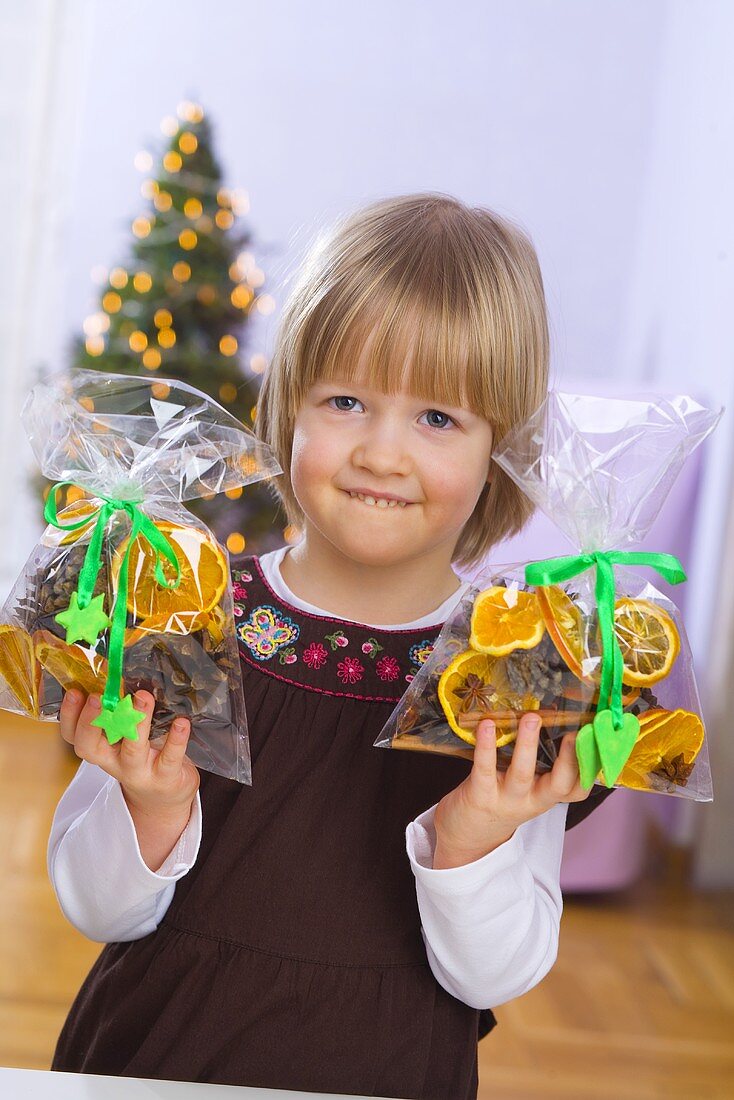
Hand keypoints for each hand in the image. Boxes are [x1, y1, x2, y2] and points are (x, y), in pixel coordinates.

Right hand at [59, 689, 199, 823]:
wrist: (163, 796)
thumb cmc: (143, 757)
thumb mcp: (125, 738)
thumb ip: (119, 713)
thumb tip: (118, 674)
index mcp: (100, 749)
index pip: (74, 736)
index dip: (69, 716)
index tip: (75, 692)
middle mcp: (114, 762)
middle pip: (91, 747)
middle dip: (92, 722)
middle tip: (99, 697)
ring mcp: (139, 772)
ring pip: (133, 749)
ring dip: (137, 722)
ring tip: (143, 697)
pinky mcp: (165, 776)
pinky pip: (170, 758)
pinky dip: (176, 740)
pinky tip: (181, 722)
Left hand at [433, 713, 590, 868]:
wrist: (469, 833)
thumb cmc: (504, 796)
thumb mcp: (530, 785)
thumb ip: (543, 759)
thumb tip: (554, 712)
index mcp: (548, 795)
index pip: (578, 788)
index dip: (590, 767)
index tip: (595, 740)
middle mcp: (533, 800)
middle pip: (559, 785)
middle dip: (569, 759)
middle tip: (574, 733)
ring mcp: (507, 799)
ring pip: (522, 773)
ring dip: (527, 744)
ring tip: (531, 718)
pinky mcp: (480, 795)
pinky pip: (485, 769)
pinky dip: (486, 746)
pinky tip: (487, 726)